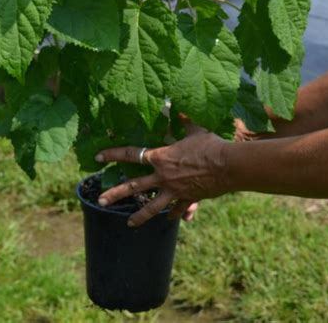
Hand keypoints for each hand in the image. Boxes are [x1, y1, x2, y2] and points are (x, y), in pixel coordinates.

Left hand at [95, 121, 229, 226]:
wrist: (228, 166)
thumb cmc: (210, 144)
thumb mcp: (194, 127)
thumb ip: (182, 119)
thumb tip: (176, 105)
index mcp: (161, 157)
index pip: (131, 154)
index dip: (113, 155)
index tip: (98, 157)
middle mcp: (163, 177)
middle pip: (134, 187)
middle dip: (115, 194)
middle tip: (100, 201)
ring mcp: (174, 191)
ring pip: (152, 207)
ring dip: (140, 216)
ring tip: (128, 223)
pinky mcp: (188, 199)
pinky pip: (177, 209)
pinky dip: (173, 214)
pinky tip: (168, 219)